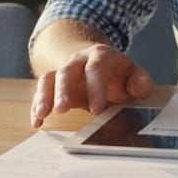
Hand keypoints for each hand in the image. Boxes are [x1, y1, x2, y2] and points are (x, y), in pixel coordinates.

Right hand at [30, 44, 153, 127]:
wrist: (96, 60)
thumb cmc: (117, 73)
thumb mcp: (133, 74)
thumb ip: (140, 82)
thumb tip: (140, 88)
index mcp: (101, 55)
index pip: (96, 68)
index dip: (96, 88)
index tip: (97, 109)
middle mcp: (78, 61)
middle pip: (67, 71)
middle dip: (63, 90)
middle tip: (62, 110)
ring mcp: (63, 71)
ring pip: (49, 78)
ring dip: (44, 96)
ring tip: (42, 115)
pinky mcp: (53, 84)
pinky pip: (41, 91)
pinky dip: (37, 105)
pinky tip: (37, 122)